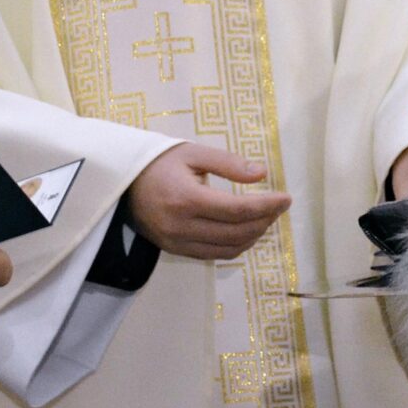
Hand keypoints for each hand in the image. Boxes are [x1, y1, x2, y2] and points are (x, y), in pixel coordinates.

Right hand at [125, 144, 290, 260]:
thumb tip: (262, 174)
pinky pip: (214, 255)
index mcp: (186, 199)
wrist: (120, 183)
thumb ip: (228, 163)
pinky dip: (235, 245)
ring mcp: (177, 243)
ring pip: (229, 249)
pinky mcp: (175, 250)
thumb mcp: (192, 153)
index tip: (286, 198)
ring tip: (266, 217)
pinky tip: (245, 230)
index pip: (238, 210)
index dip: (267, 206)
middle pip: (237, 233)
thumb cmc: (157, 162)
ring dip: (253, 236)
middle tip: (278, 206)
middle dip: (265, 220)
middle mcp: (182, 227)